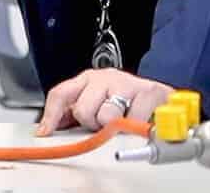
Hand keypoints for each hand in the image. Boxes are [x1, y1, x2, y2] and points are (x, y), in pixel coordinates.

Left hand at [35, 68, 174, 135]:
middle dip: (92, 123)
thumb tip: (50, 128)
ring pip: (106, 115)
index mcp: (88, 79)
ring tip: (123, 122)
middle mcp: (105, 77)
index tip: (45, 132)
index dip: (51, 115)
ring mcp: (126, 83)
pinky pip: (132, 120)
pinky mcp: (148, 92)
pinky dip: (134, 127)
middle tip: (104, 124)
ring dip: (114, 126)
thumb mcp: (97, 103)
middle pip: (82, 109)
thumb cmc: (128, 101)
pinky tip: (137, 122)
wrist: (164, 100)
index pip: (60, 93)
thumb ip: (73, 113)